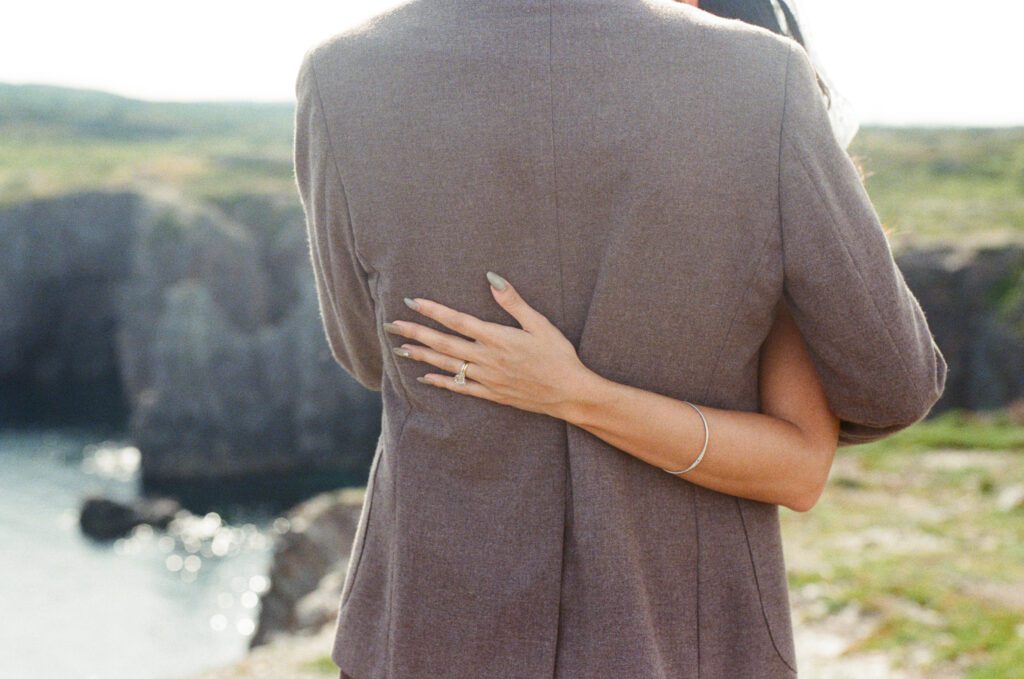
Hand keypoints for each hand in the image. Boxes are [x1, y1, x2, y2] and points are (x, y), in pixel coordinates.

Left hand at [384, 271, 593, 419]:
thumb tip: (492, 278)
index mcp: (497, 338)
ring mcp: (486, 378)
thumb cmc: (558, 355)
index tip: (412, 302)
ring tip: (400, 348)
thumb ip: (513, 302)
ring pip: (446, 366)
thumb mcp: (540, 323)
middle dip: (415, 332)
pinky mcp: (491, 394)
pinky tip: (423, 378)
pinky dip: (440, 382)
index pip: (457, 321)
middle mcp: (486, 358)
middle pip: (443, 344)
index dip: (432, 311)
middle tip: (391, 325)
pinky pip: (459, 388)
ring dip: (421, 356)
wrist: (569, 393)